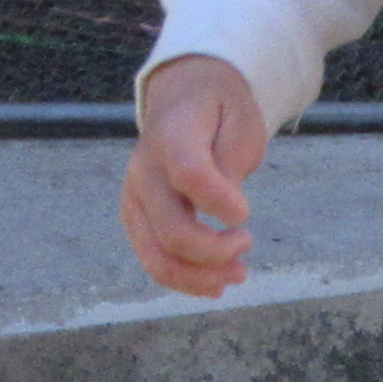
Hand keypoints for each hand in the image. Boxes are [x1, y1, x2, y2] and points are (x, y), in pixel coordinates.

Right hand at [122, 56, 271, 296]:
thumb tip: (228, 214)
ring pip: (157, 256)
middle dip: (215, 251)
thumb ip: (231, 163)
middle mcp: (145, 169)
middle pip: (171, 230)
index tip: (245, 214)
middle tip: (247, 242)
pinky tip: (215, 283)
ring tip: (237, 274)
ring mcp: (135, 197)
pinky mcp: (136, 218)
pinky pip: (154, 260)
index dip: (219, 201)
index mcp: (173, 134)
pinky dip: (185, 280)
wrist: (183, 97)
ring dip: (200, 277)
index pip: (189, 174)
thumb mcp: (240, 120)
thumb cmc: (219, 111)